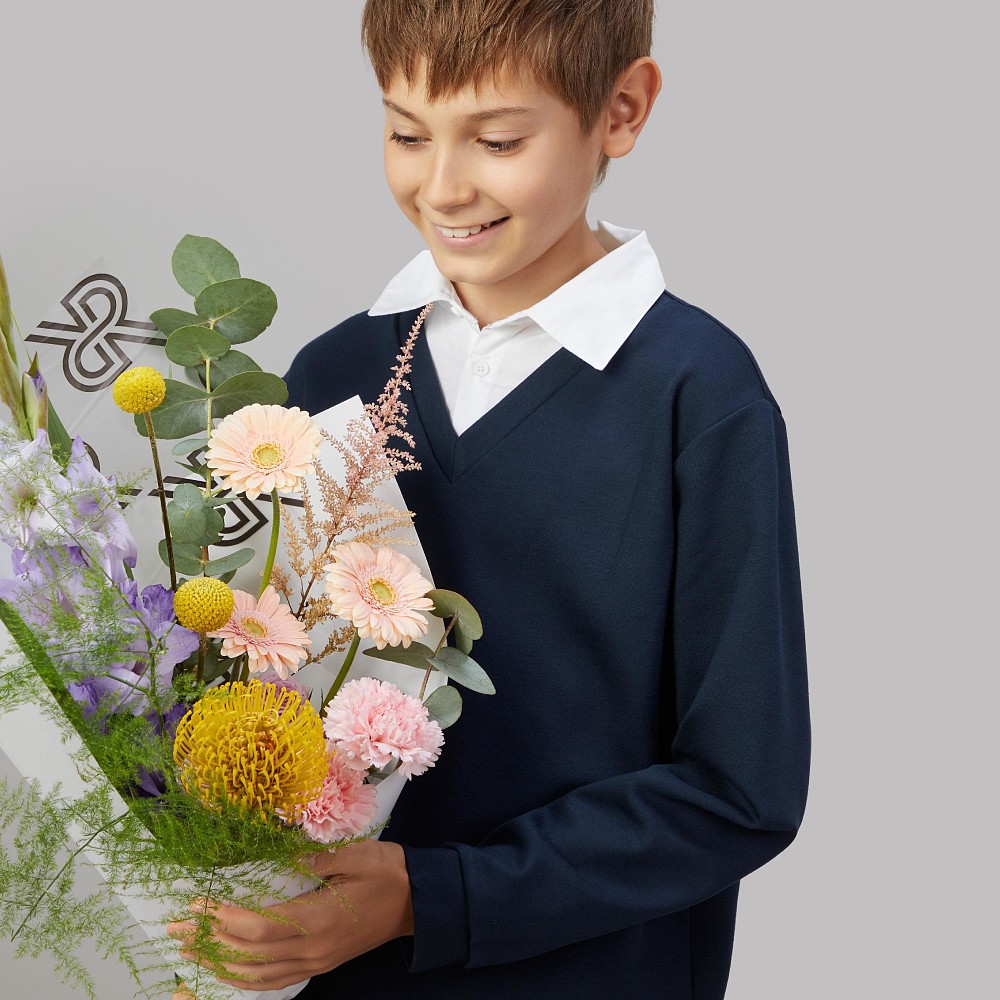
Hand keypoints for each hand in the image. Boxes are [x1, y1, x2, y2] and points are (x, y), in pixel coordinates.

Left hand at [167, 840, 412, 991]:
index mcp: (320, 919)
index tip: (197, 904)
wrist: (418, 902)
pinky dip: (245, 978)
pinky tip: (227, 970)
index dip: (224, 918)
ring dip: (219, 963)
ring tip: (189, 950)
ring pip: (258, 974)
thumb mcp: (356, 854)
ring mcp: (316, 961)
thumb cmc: (388, 872)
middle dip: (209, 940)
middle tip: (175, 929)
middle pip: (251, 953)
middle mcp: (313, 948)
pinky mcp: (320, 964)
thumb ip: (317, 856)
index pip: (260, 925)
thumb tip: (279, 853)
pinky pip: (274, 980)